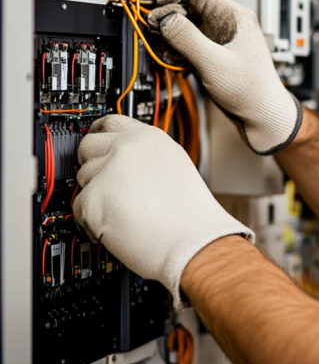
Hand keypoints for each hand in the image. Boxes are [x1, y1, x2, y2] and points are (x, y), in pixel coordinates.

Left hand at [74, 115, 254, 307]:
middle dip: (91, 164)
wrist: (194, 241)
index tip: (94, 139)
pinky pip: (78, 207)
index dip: (98, 133)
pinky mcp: (93, 199)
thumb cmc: (191, 214)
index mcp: (149, 138)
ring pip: (83, 179)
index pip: (110, 121)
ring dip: (95, 195)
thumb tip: (119, 154)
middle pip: (88, 146)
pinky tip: (119, 225)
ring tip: (125, 211)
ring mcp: (109, 171)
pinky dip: (92, 220)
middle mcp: (128, 148)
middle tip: (107, 185)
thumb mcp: (175, 165)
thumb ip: (145, 154)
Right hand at [148, 0, 301, 154]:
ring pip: (186, 27)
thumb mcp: (213, 62)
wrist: (262, 116)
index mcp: (234, 17)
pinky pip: (190, 44)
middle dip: (168, 18)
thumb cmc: (251, 91)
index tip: (151, 2)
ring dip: (171, 37)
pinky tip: (174, 62)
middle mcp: (227, 24)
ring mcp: (220, 40)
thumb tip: (165, 18)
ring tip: (164, 50)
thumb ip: (186, 38)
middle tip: (152, 29)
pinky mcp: (214, 55)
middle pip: (189, 8)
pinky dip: (178, 51)